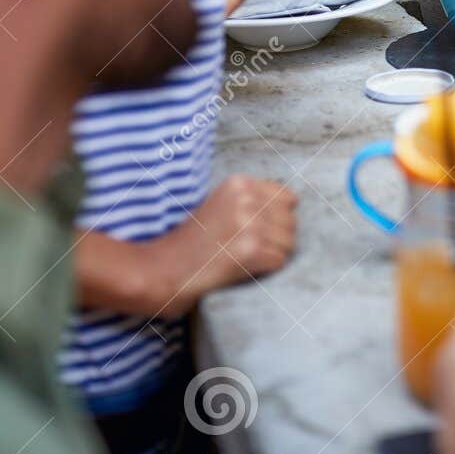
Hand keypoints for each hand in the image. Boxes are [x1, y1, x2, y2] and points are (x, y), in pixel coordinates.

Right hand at [150, 175, 297, 315]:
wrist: (160, 270)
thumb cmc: (192, 242)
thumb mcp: (221, 206)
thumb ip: (253, 200)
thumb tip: (294, 204)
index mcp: (240, 183)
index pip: (288, 199)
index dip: (276, 219)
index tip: (253, 232)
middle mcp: (247, 198)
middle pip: (291, 221)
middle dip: (276, 239)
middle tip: (244, 249)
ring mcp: (250, 223)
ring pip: (289, 242)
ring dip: (271, 255)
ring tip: (241, 258)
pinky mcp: (251, 250)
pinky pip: (280, 261)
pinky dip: (265, 270)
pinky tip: (241, 269)